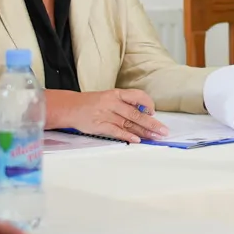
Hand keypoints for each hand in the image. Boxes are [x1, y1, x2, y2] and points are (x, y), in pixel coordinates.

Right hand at [45, 87, 168, 141]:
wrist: (70, 107)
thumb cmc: (91, 103)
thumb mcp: (108, 97)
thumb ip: (125, 104)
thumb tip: (144, 114)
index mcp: (116, 94)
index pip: (137, 96)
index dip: (148, 104)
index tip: (154, 112)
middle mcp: (112, 103)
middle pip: (136, 113)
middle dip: (151, 123)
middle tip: (163, 131)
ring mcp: (106, 114)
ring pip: (128, 123)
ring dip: (143, 131)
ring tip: (155, 137)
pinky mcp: (99, 125)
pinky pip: (116, 131)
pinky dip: (127, 136)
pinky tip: (137, 140)